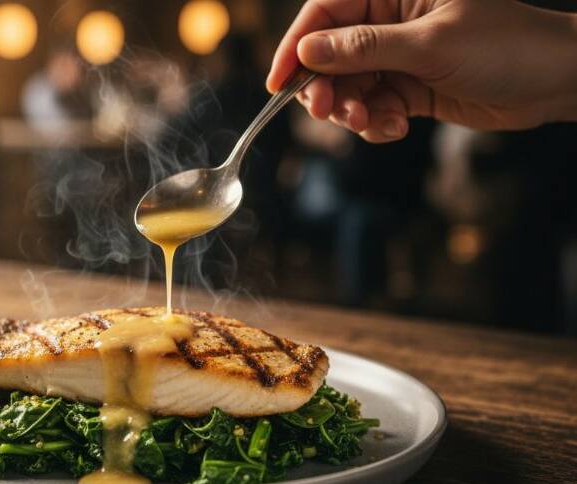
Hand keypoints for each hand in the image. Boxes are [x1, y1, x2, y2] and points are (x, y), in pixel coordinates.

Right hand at [266, 0, 576, 142]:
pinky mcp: (406, 89)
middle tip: (331, 113)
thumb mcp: (430, 45)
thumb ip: (364, 48)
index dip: (295, 46)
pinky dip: (376, 124)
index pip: (325, 12)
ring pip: (347, 88)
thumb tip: (306, 51)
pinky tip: (399, 127)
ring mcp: (396, 57)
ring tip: (376, 122)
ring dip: (353, 112)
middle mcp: (388, 21)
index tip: (277, 82)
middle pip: (328, 55)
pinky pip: (370, 109)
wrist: (553, 83)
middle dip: (326, 88)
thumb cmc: (505, 45)